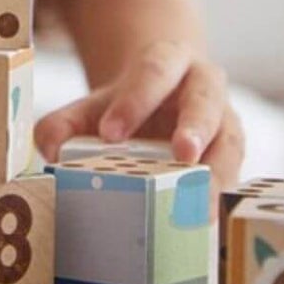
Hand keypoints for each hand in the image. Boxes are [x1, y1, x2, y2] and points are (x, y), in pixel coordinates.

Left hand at [32, 38, 244, 195]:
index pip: (154, 71)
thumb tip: (48, 149)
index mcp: (169, 60)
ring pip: (230, 141)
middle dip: (194, 126)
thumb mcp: (98, 104)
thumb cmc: (130, 105)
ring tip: (201, 205)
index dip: (134, 100)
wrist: (169, 95)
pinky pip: (234, 175)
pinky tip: (207, 224)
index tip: (109, 132)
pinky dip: (222, 198)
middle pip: (204, 100)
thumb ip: (67, 122)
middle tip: (183, 154)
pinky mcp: (233, 154)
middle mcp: (205, 85)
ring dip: (218, 172)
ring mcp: (226, 119)